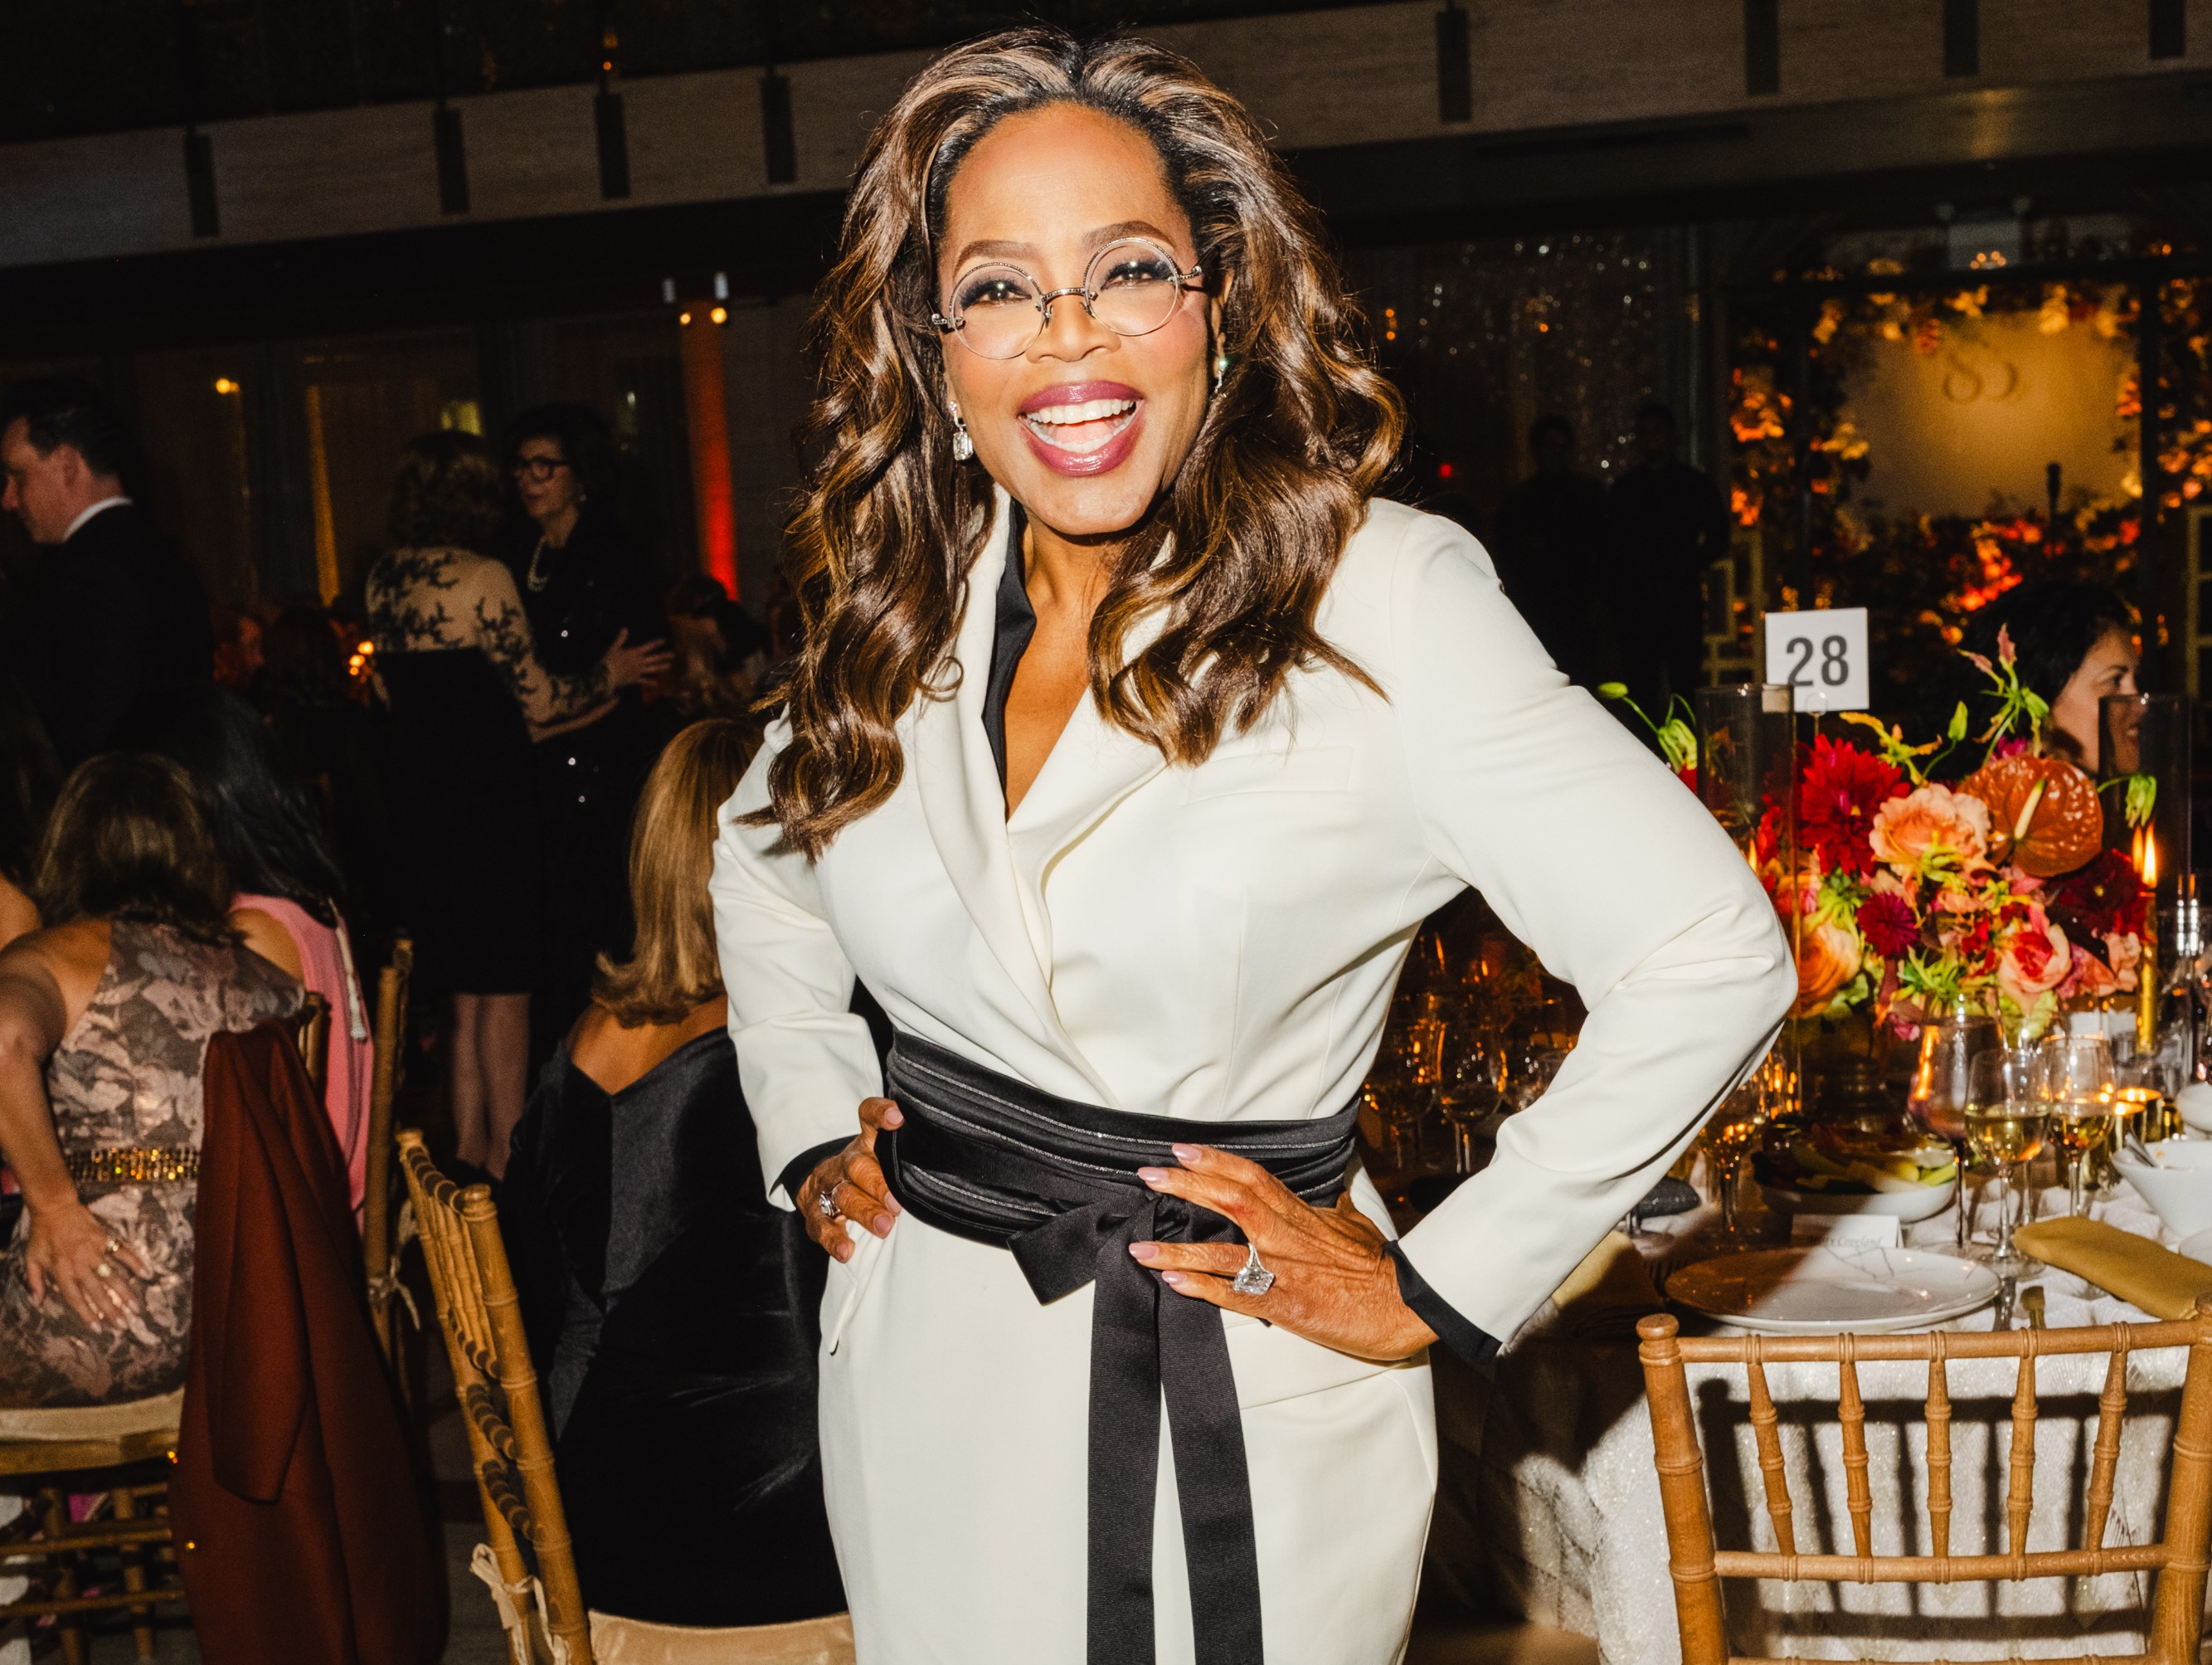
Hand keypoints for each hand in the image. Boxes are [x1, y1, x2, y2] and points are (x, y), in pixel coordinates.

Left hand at [21, 1199, 148, 1329]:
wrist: (55, 1207)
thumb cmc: (42, 1235)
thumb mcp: (32, 1259)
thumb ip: (35, 1281)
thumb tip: (39, 1302)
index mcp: (61, 1271)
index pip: (76, 1298)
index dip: (87, 1314)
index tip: (98, 1328)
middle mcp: (80, 1264)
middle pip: (97, 1292)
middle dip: (111, 1310)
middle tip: (124, 1325)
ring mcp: (94, 1251)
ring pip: (112, 1276)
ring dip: (125, 1293)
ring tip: (136, 1308)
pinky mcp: (105, 1238)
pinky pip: (123, 1252)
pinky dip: (135, 1262)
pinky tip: (146, 1274)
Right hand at [602, 628, 673, 690]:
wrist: (607, 675)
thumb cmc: (609, 660)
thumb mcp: (614, 648)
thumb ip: (621, 639)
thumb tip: (625, 628)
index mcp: (634, 653)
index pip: (648, 647)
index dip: (656, 643)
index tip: (664, 641)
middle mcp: (639, 662)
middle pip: (654, 658)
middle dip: (664, 656)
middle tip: (673, 655)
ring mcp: (638, 671)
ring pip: (652, 668)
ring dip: (661, 667)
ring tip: (669, 666)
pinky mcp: (634, 679)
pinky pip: (644, 681)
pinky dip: (650, 682)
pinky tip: (657, 683)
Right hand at [796, 1097, 903, 1263]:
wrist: (822, 1184)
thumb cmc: (869, 1170)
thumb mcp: (884, 1155)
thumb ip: (907, 1154)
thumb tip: (947, 1159)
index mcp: (867, 1143)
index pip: (868, 1117)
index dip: (880, 1113)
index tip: (897, 1118)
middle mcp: (847, 1162)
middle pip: (858, 1166)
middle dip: (877, 1184)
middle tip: (897, 1203)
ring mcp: (829, 1187)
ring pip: (844, 1196)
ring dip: (864, 1212)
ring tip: (884, 1227)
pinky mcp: (815, 1213)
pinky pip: (822, 1226)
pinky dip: (834, 1239)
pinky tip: (847, 1250)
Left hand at [1131, 1143, 1437, 1363]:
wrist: (1403, 1305)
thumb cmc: (1379, 1267)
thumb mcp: (1355, 1223)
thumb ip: (1331, 1208)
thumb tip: (1328, 1193)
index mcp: (1301, 1214)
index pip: (1251, 1177)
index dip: (1215, 1160)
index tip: (1182, 1150)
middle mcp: (1286, 1237)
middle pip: (1230, 1201)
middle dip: (1186, 1186)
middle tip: (1149, 1176)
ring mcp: (1282, 1272)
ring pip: (1221, 1254)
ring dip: (1176, 1250)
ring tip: (1139, 1248)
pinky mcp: (1284, 1307)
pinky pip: (1234, 1296)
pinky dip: (1201, 1290)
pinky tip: (1172, 1285)